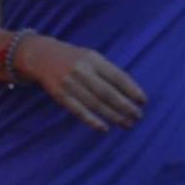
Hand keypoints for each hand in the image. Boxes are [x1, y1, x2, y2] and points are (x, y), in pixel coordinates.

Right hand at [16, 34, 145, 131]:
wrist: (41, 56)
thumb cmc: (74, 58)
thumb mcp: (91, 57)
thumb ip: (108, 71)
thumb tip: (131, 93)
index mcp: (92, 59)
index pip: (117, 76)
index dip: (132, 90)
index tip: (143, 101)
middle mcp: (81, 70)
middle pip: (107, 93)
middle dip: (125, 107)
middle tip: (138, 116)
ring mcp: (69, 83)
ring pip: (95, 104)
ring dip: (113, 116)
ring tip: (127, 124)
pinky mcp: (59, 94)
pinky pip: (78, 110)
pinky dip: (91, 121)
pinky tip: (104, 128)